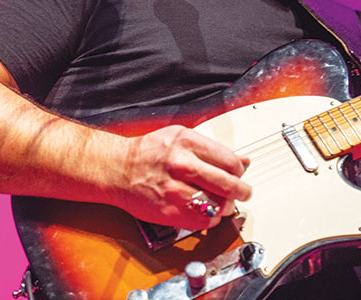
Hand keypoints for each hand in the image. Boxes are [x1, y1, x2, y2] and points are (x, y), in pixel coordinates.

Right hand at [114, 125, 250, 230]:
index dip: (239, 171)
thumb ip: (212, 149)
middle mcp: (181, 164)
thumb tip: (242, 161)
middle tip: (243, 193)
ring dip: (225, 207)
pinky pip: (202, 222)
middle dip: (241, 192)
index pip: (229, 161)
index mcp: (187, 143)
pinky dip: (209, 219)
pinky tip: (204, 211)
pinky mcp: (169, 211)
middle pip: (228, 184)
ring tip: (222, 203)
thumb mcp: (181, 138)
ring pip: (217, 205)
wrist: (117, 169)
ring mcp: (175, 189)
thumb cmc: (148, 153)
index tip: (239, 175)